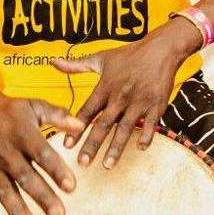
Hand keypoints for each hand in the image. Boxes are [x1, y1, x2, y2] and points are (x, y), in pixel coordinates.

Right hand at [0, 87, 83, 214]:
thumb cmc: (11, 110)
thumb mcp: (35, 106)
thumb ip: (58, 116)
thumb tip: (81, 126)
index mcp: (21, 131)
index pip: (42, 153)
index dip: (56, 170)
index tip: (72, 187)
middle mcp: (4, 149)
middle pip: (25, 176)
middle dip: (42, 196)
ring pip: (3, 189)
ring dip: (15, 210)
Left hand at [52, 20, 198, 169]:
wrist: (160, 49)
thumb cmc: (129, 55)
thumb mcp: (101, 58)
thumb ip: (76, 65)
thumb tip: (53, 62)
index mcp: (105, 87)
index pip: (87, 111)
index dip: (76, 128)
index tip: (66, 145)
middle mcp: (120, 96)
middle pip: (104, 124)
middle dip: (93, 144)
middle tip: (83, 163)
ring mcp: (139, 102)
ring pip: (125, 128)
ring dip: (116, 148)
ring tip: (107, 165)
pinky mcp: (156, 105)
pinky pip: (151, 125)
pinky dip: (146, 136)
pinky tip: (139, 148)